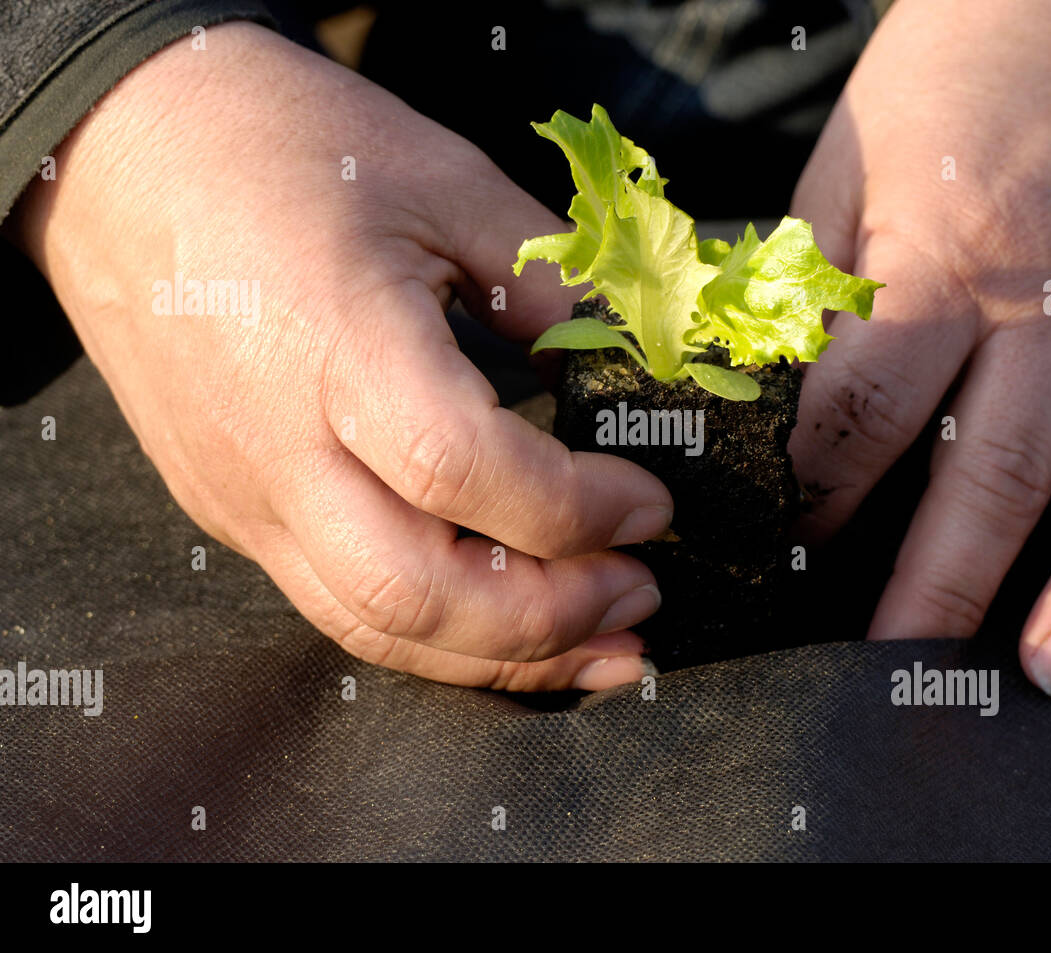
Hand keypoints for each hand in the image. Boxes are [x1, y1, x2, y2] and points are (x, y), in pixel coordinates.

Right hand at [13, 22, 670, 690]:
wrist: (127, 155)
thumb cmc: (285, 149)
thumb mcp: (445, 184)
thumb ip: (548, 284)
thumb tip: (632, 366)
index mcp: (335, 341)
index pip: (461, 470)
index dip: (574, 508)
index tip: (651, 506)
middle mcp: (277, 443)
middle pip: (414, 592)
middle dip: (549, 618)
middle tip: (638, 596)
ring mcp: (244, 492)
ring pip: (374, 625)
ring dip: (500, 654)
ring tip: (599, 639)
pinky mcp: (232, 511)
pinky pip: (339, 604)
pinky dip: (438, 630)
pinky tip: (507, 619)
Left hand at [789, 0, 1050, 696]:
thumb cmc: (952, 81)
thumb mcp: (844, 171)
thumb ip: (817, 293)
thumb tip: (780, 405)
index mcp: (948, 257)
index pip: (870, 415)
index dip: (820, 494)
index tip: (796, 546)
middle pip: (1000, 473)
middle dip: (942, 587)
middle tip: (902, 665)